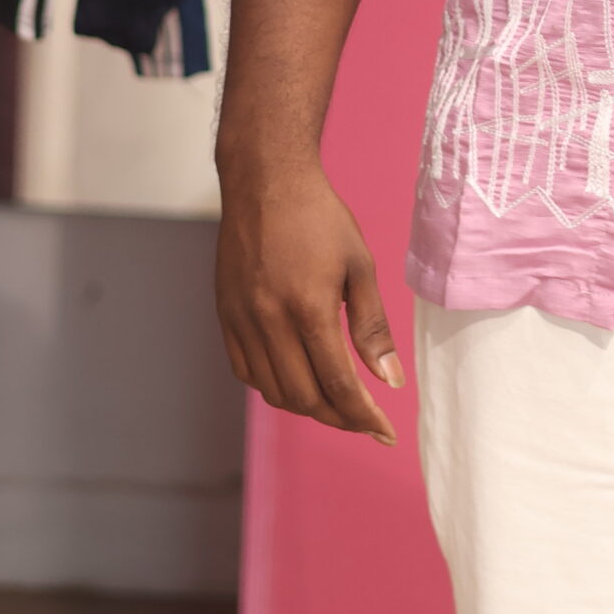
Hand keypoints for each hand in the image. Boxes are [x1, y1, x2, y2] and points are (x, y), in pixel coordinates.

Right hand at [215, 162, 402, 442]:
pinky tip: (297, 377)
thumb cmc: (320, 217)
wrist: (265, 181)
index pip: (338, 384)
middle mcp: (269, 321)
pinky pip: (246, 371)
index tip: (385, 432)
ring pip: (272, 392)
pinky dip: (273, 386)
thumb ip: (372, 327)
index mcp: (308, 308)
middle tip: (365, 418)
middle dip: (339, 417)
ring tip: (336, 401)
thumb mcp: (360, 265)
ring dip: (306, 406)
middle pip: (303, 398)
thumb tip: (389, 380)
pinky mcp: (224, 316)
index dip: (363, 416)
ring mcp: (241, 321)